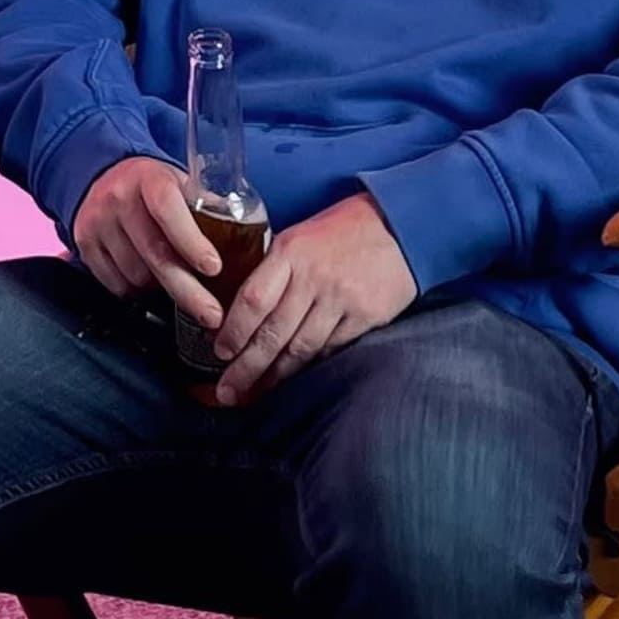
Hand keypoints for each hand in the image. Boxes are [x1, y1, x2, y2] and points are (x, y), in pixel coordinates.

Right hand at [73, 152, 225, 337]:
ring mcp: (98, 222)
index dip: (191, 242)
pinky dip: (135, 290)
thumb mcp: (180, 183)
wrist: (99, 174)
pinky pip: (116, 284)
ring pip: (136, 275)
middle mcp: (119, 198)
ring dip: (159, 286)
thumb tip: (247, 240)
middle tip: (212, 315)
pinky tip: (145, 275)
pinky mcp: (83, 243)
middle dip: (188, 291)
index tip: (214, 268)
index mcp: (149, 179)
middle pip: (155, 254)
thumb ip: (207, 207)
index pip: (169, 210)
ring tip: (170, 275)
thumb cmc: (150, 186)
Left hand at [200, 196, 415, 406]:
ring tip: (257, 392)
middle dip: (246, 367)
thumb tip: (242, 311)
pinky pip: (331, 349)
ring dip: (276, 375)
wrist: (398, 226)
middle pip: (273, 333)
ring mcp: (341, 299)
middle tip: (227, 390)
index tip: (220, 352)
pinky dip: (311, 366)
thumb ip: (273, 270)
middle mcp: (314, 277)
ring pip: (301, 348)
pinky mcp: (366, 316)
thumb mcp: (299, 237)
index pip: (252, 300)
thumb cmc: (341, 231)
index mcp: (290, 252)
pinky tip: (296, 379)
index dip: (233, 332)